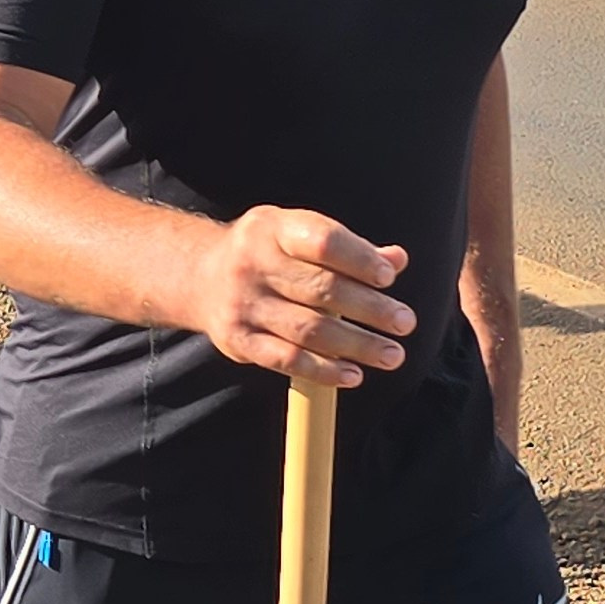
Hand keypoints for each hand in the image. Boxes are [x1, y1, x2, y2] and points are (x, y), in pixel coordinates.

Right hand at [187, 208, 413, 386]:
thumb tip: (396, 260)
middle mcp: (253, 264)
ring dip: (357, 345)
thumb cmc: (267, 253)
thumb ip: (347, 248)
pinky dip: (324, 370)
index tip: (388, 278)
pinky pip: (287, 360)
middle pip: (321, 290)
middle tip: (405, 323)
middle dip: (369, 308)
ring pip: (309, 329)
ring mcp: (243, 304)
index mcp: (272, 229)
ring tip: (392, 355)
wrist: (200, 277)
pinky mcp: (238, 340)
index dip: (359, 259)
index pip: (322, 241)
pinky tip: (354, 374)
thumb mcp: (298, 235)